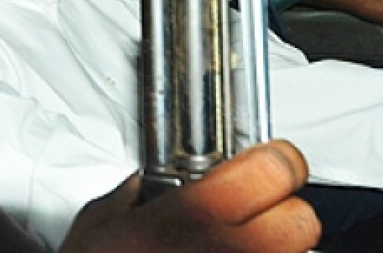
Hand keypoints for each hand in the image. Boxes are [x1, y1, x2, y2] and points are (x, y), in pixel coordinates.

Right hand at [62, 140, 320, 251]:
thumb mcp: (101, 220)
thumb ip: (134, 194)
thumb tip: (145, 186)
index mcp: (197, 215)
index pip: (276, 169)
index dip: (274, 160)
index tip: (266, 161)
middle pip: (302, 219)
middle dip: (280, 209)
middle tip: (253, 207)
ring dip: (268, 247)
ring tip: (229, 244)